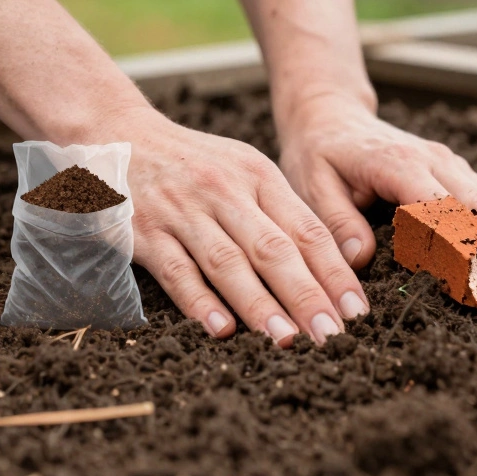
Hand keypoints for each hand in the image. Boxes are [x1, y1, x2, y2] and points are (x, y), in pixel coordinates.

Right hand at [112, 109, 369, 345]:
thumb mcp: (243, 171)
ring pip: (228, 263)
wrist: (118, 135)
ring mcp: (183, 212)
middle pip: (274, 250)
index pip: (307, 231)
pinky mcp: (144, 232)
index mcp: (258, 177)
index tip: (358, 313)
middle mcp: (224, 192)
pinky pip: (176, 270)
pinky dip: (199, 301)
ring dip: (259, 304)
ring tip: (287, 340)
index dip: (335, 274)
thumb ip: (281, 214)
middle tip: (334, 337)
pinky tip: (221, 329)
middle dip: (307, 296)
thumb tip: (331, 271)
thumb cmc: (194, 165)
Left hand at [276, 94, 476, 279]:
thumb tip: (361, 258)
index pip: (440, 208)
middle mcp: (434, 161)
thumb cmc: (318, 155)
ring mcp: (451, 166)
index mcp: (398, 163)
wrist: (330, 116)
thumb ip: (336, 220)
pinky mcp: (458, 175)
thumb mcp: (311, 184)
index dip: (466, 242)